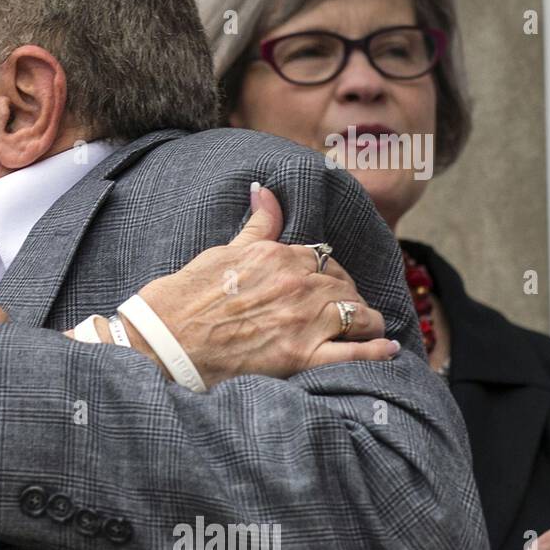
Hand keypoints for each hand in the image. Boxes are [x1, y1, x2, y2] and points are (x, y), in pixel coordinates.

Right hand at [131, 185, 396, 385]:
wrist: (162, 341)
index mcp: (279, 255)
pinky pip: (355, 353)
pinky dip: (376, 351)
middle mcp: (298, 284)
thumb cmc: (184, 297)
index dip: (328, 273)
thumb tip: (266, 191)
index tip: (327, 284)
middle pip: (344, 286)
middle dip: (348, 296)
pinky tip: (387, 349)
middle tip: (345, 309)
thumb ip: (256, 226)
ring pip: (357, 315)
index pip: (323, 258)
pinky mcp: (301, 357)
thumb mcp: (222, 252)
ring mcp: (303, 321)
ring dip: (365, 321)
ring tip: (367, 328)